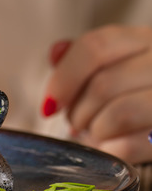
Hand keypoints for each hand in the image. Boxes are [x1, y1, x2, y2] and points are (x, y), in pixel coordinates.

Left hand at [42, 25, 151, 163]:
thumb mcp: (118, 66)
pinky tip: (111, 146)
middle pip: (102, 85)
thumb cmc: (137, 92)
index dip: (64, 77)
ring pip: (118, 115)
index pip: (96, 46)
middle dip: (77, 111)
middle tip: (75, 122)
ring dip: (94, 130)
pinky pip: (129, 147)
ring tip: (95, 133)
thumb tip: (57, 51)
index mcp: (147, 40)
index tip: (49, 103)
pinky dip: (109, 149)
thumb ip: (87, 58)